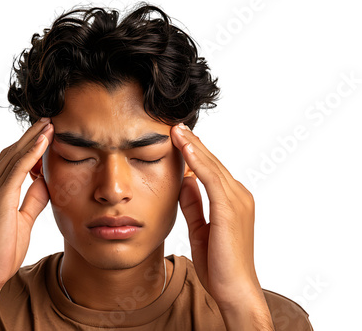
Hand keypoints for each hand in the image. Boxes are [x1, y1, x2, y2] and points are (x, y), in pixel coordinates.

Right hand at [0, 118, 53, 290]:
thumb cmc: (3, 251)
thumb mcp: (24, 220)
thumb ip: (32, 200)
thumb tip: (45, 182)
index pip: (12, 161)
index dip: (28, 145)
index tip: (44, 133)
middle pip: (12, 152)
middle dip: (31, 135)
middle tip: (48, 119)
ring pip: (13, 156)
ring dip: (33, 138)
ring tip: (49, 124)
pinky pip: (16, 170)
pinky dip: (30, 154)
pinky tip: (43, 142)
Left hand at [171, 123, 272, 328]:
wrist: (234, 290)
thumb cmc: (219, 264)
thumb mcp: (200, 228)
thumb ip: (193, 204)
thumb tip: (183, 182)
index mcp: (233, 201)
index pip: (211, 170)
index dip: (195, 153)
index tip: (179, 138)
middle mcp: (239, 197)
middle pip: (212, 163)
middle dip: (193, 144)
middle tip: (177, 126)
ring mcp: (237, 202)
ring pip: (212, 167)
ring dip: (193, 147)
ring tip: (177, 130)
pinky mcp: (230, 210)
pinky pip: (211, 180)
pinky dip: (198, 163)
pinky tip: (185, 150)